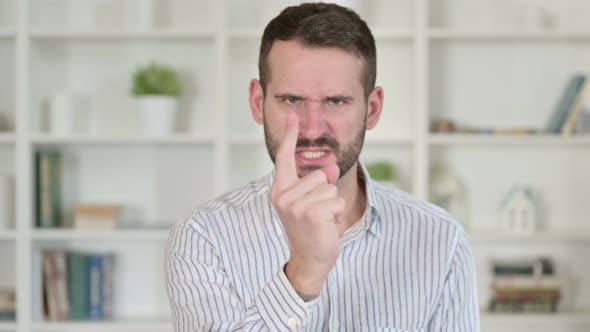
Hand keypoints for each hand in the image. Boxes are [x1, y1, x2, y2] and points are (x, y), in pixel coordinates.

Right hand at [270, 112, 344, 296]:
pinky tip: (326, 225)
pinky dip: (336, 213)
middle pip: (318, 174)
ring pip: (329, 188)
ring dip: (331, 203)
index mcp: (280, 189)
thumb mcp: (313, 200)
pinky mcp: (310, 214)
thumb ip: (319, 181)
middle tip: (316, 213)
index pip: (285, 158)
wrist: (310, 259)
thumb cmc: (311, 229)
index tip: (293, 116)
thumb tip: (330, 166)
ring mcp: (295, 205)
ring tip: (321, 219)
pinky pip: (336, 201)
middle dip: (325, 192)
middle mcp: (283, 195)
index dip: (290, 136)